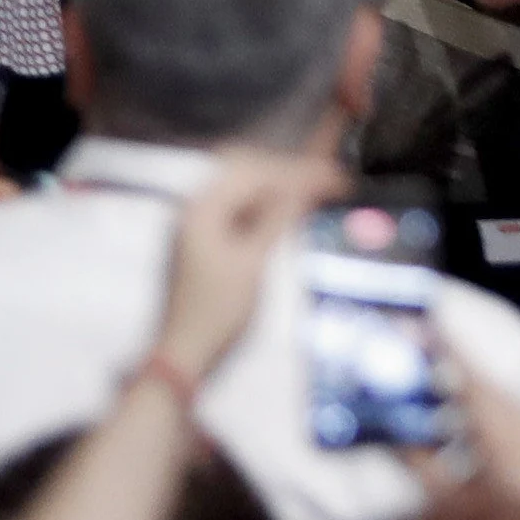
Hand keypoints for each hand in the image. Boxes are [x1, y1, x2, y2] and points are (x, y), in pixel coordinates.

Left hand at [151, 147, 343, 380]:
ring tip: (316, 191)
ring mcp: (197, 219)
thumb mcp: (253, 263)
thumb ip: (278, 219)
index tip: (334, 178)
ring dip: (278, 185)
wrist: (185, 350)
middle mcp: (195, 204)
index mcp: (202, 206)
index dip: (297, 171)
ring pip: (243, 186)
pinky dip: (266, 204)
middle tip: (329, 180)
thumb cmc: (218, 311)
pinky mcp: (205, 236)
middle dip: (289, 171)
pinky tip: (290, 210)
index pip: (255, 171)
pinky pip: (238, 205)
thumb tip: (306, 184)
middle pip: (246, 169)